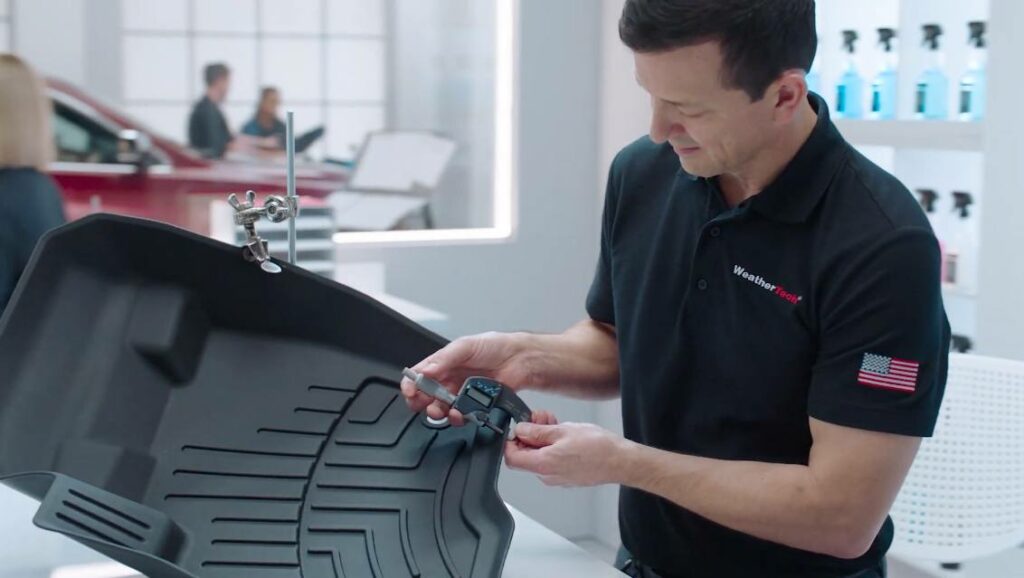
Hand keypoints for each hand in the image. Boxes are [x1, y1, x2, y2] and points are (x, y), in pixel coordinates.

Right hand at [400, 332, 533, 425]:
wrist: (520, 359)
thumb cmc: (495, 347)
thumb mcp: (465, 346)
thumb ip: (444, 359)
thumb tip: (425, 370)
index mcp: (443, 363)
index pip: (419, 375)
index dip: (411, 385)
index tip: (410, 392)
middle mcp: (450, 379)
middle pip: (426, 396)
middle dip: (422, 402)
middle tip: (425, 404)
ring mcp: (461, 393)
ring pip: (442, 408)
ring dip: (439, 412)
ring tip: (444, 411)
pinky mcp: (474, 405)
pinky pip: (461, 415)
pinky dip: (458, 417)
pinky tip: (460, 414)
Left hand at [504, 416, 631, 486]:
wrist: (621, 461)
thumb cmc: (598, 448)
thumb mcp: (563, 430)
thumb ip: (537, 431)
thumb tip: (521, 430)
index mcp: (543, 464)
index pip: (511, 458)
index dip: (511, 441)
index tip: (518, 427)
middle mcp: (547, 475)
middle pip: (526, 456)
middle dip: (530, 435)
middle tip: (540, 419)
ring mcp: (558, 478)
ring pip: (539, 457)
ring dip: (543, 438)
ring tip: (555, 423)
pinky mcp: (567, 476)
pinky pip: (552, 461)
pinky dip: (552, 447)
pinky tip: (564, 434)